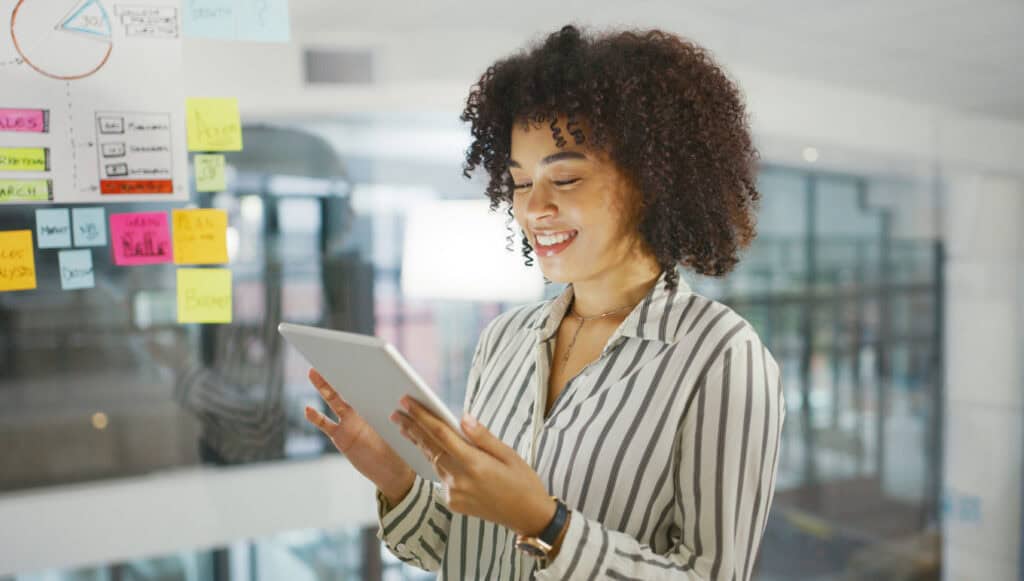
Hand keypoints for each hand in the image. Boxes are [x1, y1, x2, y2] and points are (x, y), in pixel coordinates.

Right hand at [304, 368, 414, 503]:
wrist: (393, 471)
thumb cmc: (403, 448)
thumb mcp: (403, 428)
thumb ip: (395, 414)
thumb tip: (402, 398)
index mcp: (378, 404)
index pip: (367, 382)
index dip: (360, 369)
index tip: (354, 353)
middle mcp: (362, 410)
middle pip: (347, 386)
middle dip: (338, 371)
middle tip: (327, 355)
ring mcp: (349, 422)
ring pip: (333, 400)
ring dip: (323, 387)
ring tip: (313, 372)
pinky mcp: (341, 437)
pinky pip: (326, 424)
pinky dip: (316, 418)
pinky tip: (307, 409)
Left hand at [390, 395, 556, 535]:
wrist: (528, 516)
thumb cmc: (523, 481)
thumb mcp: (509, 453)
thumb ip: (482, 436)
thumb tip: (462, 417)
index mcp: (474, 464)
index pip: (441, 434)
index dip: (421, 416)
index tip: (407, 401)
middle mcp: (460, 480)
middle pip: (430, 447)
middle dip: (412, 427)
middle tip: (396, 411)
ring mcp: (454, 493)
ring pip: (432, 461)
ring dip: (419, 442)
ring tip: (404, 426)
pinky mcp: (453, 502)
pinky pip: (439, 476)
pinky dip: (434, 460)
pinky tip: (427, 448)